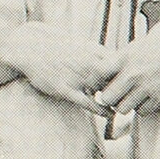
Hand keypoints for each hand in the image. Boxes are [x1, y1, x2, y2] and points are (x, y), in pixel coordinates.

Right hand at [0, 23, 120, 106]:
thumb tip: (114, 59)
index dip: (129, 75)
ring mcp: (78, 77)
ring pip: (106, 93)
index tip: (132, 82)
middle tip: (131, 98)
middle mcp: (88, 63)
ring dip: (116, 101)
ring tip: (123, 109)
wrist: (27, 47)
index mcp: (94, 51)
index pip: (122, 65)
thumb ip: (97, 53)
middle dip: (126, 89)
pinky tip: (108, 115)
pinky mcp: (66, 89)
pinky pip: (89, 104)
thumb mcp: (79, 44)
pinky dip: (102, 110)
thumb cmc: (55, 46)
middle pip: (118, 80)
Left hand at [95, 30, 159, 119]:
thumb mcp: (132, 49)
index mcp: (125, 59)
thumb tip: (91, 70)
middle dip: (109, 99)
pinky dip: (141, 107)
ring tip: (131, 96)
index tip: (99, 83)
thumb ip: (113, 60)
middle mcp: (134, 74)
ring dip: (125, 105)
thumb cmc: (154, 51)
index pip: (97, 74)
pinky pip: (141, 112)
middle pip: (107, 98)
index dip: (94, 81)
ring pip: (122, 109)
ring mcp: (147, 87)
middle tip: (114, 94)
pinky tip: (145, 97)